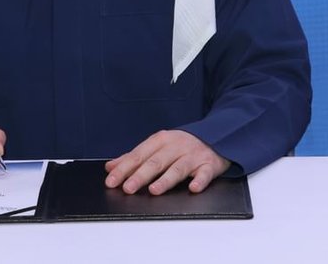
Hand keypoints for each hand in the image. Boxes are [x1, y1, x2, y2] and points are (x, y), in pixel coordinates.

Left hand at [104, 129, 229, 193]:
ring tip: (153, 190)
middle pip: (156, 161)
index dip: (124, 168)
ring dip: (166, 179)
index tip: (111, 181)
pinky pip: (205, 173)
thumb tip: (111, 167)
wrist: (216, 135)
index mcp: (161, 140)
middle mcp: (176, 146)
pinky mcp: (209, 164)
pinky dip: (200, 180)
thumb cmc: (182, 144)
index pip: (139, 155)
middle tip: (127, 188)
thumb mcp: (158, 145)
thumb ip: (135, 156)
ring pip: (178, 168)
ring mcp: (193, 155)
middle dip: (140, 175)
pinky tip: (193, 188)